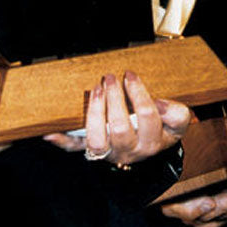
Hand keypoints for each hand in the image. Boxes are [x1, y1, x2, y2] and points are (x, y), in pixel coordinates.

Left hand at [47, 71, 191, 165]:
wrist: (148, 150)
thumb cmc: (160, 130)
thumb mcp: (177, 123)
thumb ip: (177, 113)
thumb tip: (161, 104)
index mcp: (152, 142)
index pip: (147, 116)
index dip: (138, 93)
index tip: (130, 75)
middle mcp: (130, 151)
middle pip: (120, 128)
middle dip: (114, 99)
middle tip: (109, 77)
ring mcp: (109, 152)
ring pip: (97, 140)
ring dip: (94, 113)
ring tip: (95, 90)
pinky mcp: (92, 151)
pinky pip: (75, 149)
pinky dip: (62, 142)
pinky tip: (50, 134)